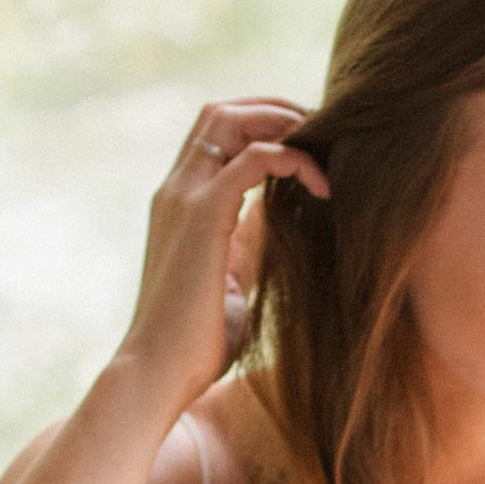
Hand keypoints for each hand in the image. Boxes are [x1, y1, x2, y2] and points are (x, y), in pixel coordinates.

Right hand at [117, 98, 329, 417]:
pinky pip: (254, 158)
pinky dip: (292, 158)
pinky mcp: (203, 215)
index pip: (216, 135)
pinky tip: (322, 184)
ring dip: (284, 122)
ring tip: (326, 145)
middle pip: (222, 112)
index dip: (261, 126)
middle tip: (323, 134)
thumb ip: (243, 245)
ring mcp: (185, 197)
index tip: (307, 145)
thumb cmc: (196, 343)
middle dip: (275, 110)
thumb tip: (269, 224)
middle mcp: (177, 190)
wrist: (158, 373)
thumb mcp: (228, 281)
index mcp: (180, 204)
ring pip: (232, 120)